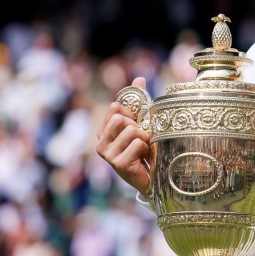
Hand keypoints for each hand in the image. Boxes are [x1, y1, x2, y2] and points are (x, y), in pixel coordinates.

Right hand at [95, 76, 152, 195]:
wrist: (153, 178)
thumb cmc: (145, 149)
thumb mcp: (141, 123)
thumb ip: (138, 102)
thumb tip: (139, 78)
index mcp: (105, 131)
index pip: (115, 108)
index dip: (131, 112)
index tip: (137, 123)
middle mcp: (101, 143)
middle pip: (122, 118)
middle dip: (139, 126)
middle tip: (142, 139)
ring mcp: (108, 155)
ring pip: (132, 130)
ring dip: (145, 138)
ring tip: (144, 150)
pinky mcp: (118, 164)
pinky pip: (138, 144)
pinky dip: (147, 149)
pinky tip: (144, 159)